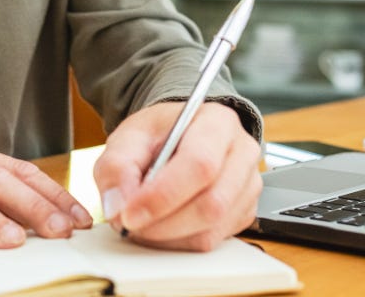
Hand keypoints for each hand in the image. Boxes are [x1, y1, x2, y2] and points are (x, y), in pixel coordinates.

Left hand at [93, 102, 261, 250]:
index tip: (129, 214)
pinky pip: (213, 240)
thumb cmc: (159, 134)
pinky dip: (179, 242)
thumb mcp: (128, 137)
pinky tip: (160, 226)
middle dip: (163, 223)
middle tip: (129, 224)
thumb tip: (118, 205)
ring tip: (141, 223)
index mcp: (218, 122)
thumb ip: (116, 166)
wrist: (179, 137)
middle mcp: (242, 153)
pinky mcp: (243, 213)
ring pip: (212, 228)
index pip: (199, 164)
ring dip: (168, 236)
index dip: (163, 195)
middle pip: (212, 203)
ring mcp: (248, 186)